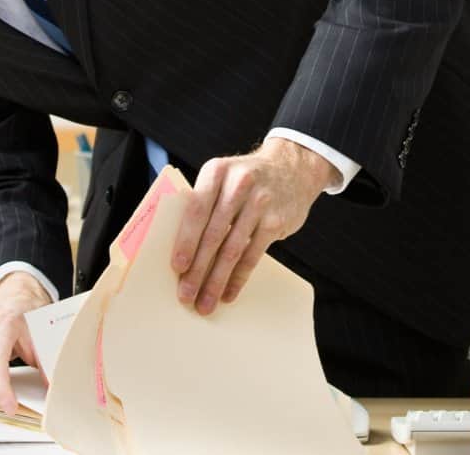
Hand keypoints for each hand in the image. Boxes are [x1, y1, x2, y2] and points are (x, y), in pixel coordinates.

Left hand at [172, 138, 338, 314]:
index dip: (186, 241)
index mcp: (216, 172)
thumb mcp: (223, 178)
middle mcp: (239, 185)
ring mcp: (261, 203)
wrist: (292, 168)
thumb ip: (204, 204)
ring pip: (233, 250)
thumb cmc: (245, 180)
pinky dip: (239, 278)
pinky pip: (253, 255)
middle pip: (214, 235)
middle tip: (186, 295)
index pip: (197, 210)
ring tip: (205, 303)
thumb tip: (180, 251)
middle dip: (197, 270)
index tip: (177, 267)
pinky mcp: (276, 221)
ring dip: (216, 281)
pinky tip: (229, 293)